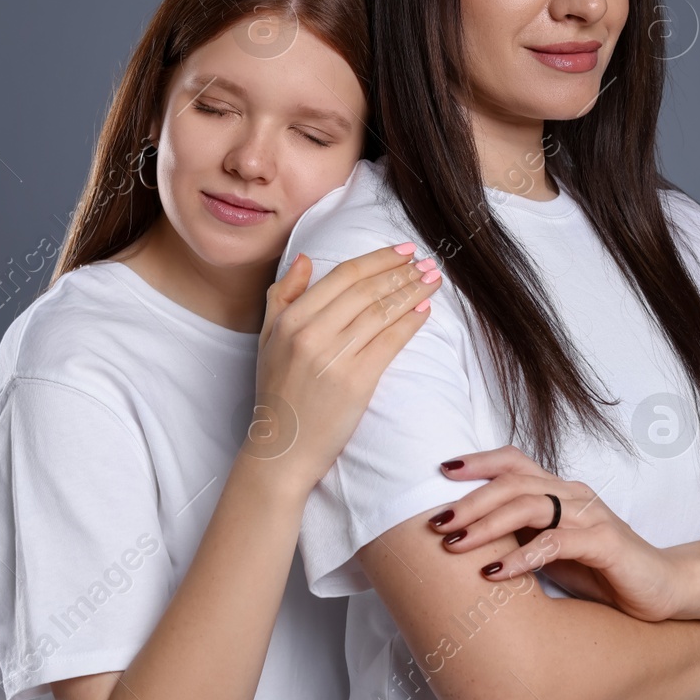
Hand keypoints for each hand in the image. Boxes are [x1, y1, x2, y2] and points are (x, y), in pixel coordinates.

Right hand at [251, 244, 442, 495]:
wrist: (282, 449)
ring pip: (381, 312)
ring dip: (412, 291)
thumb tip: (307, 260)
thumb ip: (282, 295)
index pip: (343, 276)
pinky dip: (410, 322)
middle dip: (402, 271)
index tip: (402, 251)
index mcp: (291, 319)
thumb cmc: (277, 394)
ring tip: (433, 280)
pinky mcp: (357, 382)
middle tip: (427, 262)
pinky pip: (390, 342)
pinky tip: (425, 309)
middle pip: (366, 290)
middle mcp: (311, 333)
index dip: (378, 259)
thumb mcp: (267, 338)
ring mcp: (334, 357)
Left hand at [427, 446, 685, 621]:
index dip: (477, 461)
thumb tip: (465, 536)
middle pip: (512, 482)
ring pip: (529, 506)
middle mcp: (573, 495)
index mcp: (559, 490)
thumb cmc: (601, 569)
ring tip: (454, 546)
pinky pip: (555, 543)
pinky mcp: (604, 543)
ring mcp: (590, 516)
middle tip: (436, 522)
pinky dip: (521, 557)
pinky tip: (496, 574)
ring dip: (486, 525)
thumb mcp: (551, 550)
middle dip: (469, 500)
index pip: (513, 462)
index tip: (439, 471)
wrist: (662, 588)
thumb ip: (519, 535)